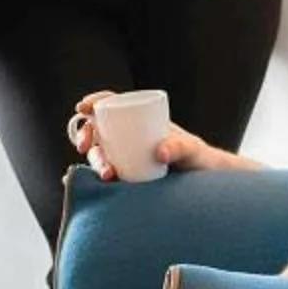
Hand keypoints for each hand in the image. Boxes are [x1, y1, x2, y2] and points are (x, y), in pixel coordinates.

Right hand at [64, 90, 243, 180]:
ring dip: (95, 162)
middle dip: (85, 136)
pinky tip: (85, 183)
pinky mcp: (125, 177)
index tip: (84, 107)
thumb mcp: (191, 149)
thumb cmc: (198, 159)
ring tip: (107, 174)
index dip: (93, 102)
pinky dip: (90, 178)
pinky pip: (104, 175)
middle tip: (86, 147)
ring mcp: (125, 157)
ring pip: (99, 154)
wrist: (204, 186)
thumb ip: (180, 148)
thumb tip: (160, 152)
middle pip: (98, 130)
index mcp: (139, 120)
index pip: (111, 104)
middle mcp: (127, 137)